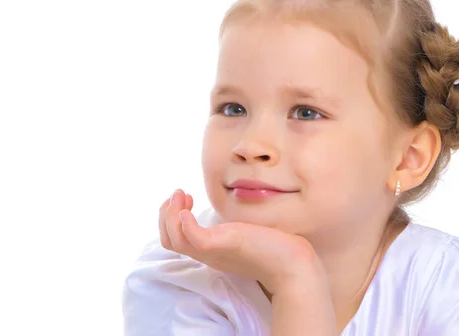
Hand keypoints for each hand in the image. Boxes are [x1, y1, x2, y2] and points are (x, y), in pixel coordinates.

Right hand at [158, 189, 326, 293]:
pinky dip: (181, 222)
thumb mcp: (245, 233)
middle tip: (178, 195)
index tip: (186, 199)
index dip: (172, 217)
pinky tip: (187, 209)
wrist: (293, 264)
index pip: (175, 239)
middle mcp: (207, 253)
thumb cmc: (275, 247)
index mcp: (210, 251)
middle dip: (165, 213)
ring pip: (172, 239)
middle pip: (168, 239)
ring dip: (170, 213)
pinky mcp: (222, 245)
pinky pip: (191, 237)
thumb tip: (231, 214)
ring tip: (181, 194)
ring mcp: (212, 251)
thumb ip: (233, 227)